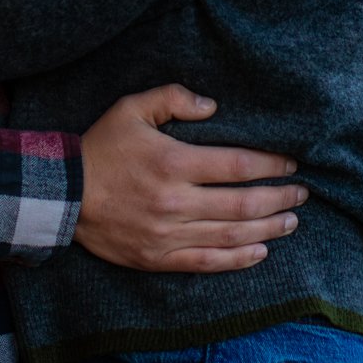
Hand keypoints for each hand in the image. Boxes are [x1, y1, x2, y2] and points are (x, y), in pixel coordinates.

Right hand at [77, 85, 307, 272]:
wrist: (61, 196)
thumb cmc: (99, 148)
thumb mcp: (130, 109)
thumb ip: (173, 99)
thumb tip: (213, 106)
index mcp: (173, 163)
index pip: (238, 166)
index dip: (271, 166)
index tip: (290, 164)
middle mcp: (176, 203)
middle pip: (243, 204)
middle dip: (279, 198)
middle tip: (301, 194)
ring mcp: (168, 235)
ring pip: (231, 236)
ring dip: (268, 229)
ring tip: (290, 222)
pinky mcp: (158, 258)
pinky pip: (206, 263)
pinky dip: (237, 260)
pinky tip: (259, 252)